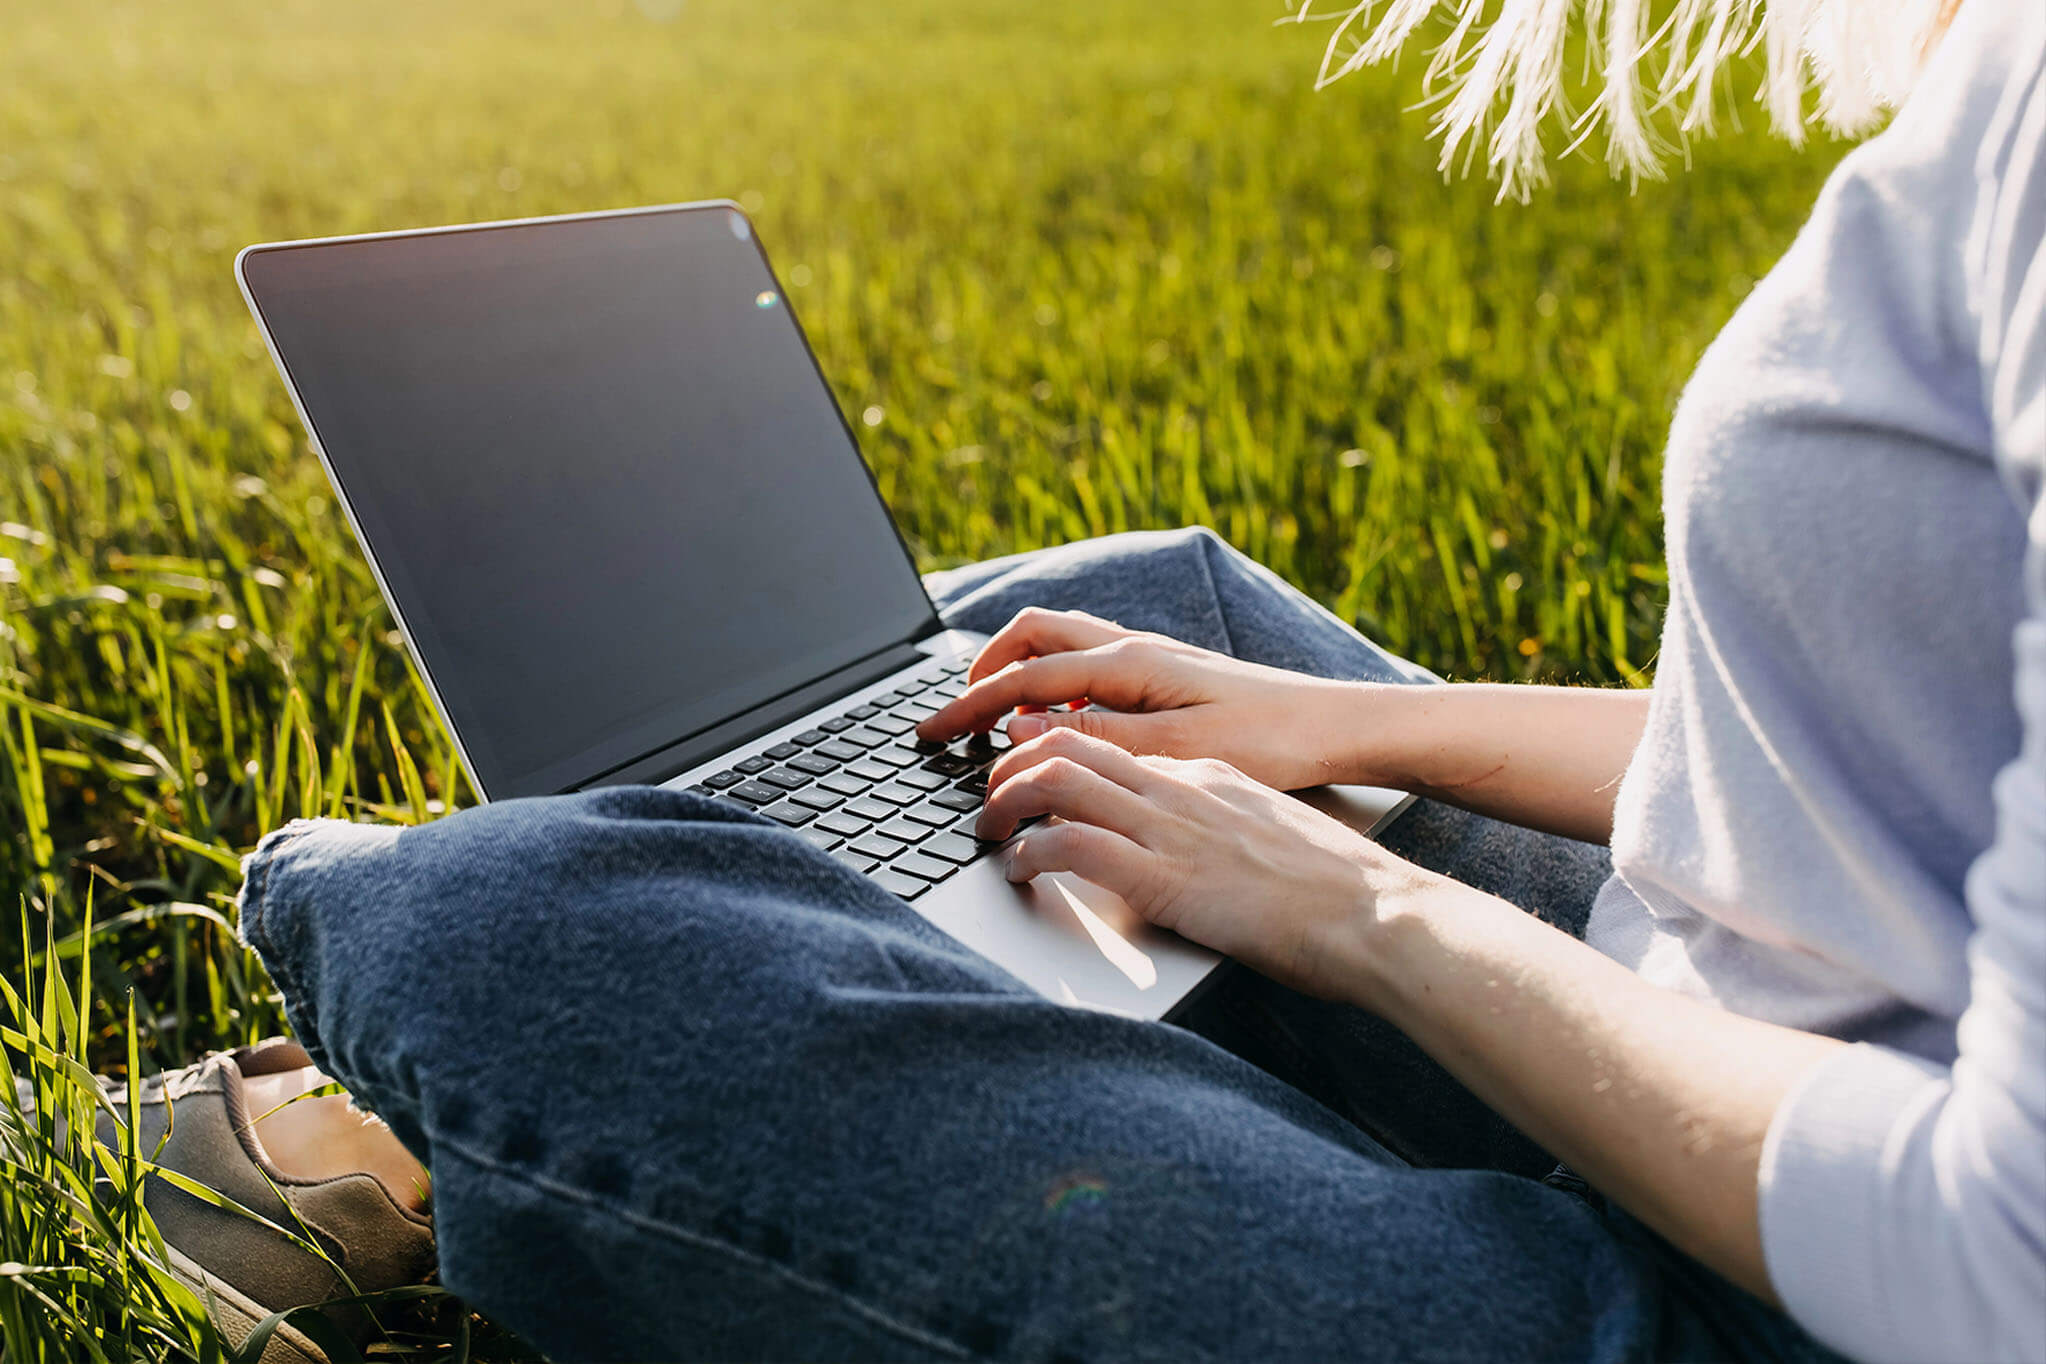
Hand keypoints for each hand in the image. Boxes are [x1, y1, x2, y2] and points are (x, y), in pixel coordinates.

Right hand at [917, 607, 1374, 791]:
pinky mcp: (1171, 676)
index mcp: (1132, 663)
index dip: (970, 705)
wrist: (1343, 726)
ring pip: (1062, 644)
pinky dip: (1054, 682)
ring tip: (992, 710)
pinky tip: (1060, 719)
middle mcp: (1138, 649)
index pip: (1026, 678)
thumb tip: (1027, 723)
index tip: (930, 733)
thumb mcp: (1182, 752)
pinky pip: (1090, 664)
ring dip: (1018, 670)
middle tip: (953, 712)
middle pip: (1035, 635)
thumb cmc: (1276, 742)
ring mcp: (1155, 658)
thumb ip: (1100, 737)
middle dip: (983, 668)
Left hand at [976, 726, 1438, 1000]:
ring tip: (989, 831)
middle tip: (990, 799)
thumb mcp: (1271, 840)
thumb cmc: (1340, 894)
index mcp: (1208, 776)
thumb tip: (1190, 857)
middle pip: (1069, 745)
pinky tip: (1019, 871)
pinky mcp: (1165, 877)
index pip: (1112, 747)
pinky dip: (1029, 853)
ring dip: (1006, 803)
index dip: (1056, 757)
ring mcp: (1172, 829)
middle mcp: (1182, 788)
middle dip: (1012, 767)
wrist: (1380, 915)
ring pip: (1056, 782)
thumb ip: (1222, 834)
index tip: (1031, 782)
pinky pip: (1071, 847)